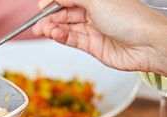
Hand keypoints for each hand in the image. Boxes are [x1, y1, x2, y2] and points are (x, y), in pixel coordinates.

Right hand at [33, 0, 166, 75]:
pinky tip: (54, 35)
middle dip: (50, 18)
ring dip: (53, 28)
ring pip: (67, 28)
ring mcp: (94, 30)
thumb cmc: (129, 18)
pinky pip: (72, 40)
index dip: (53, 3)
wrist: (147, 44)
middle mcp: (96, 12)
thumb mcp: (96, 0)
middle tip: (37, 24)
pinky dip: (62, 37)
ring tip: (43, 30)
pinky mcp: (93, 46)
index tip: (40, 8)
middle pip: (66, 14)